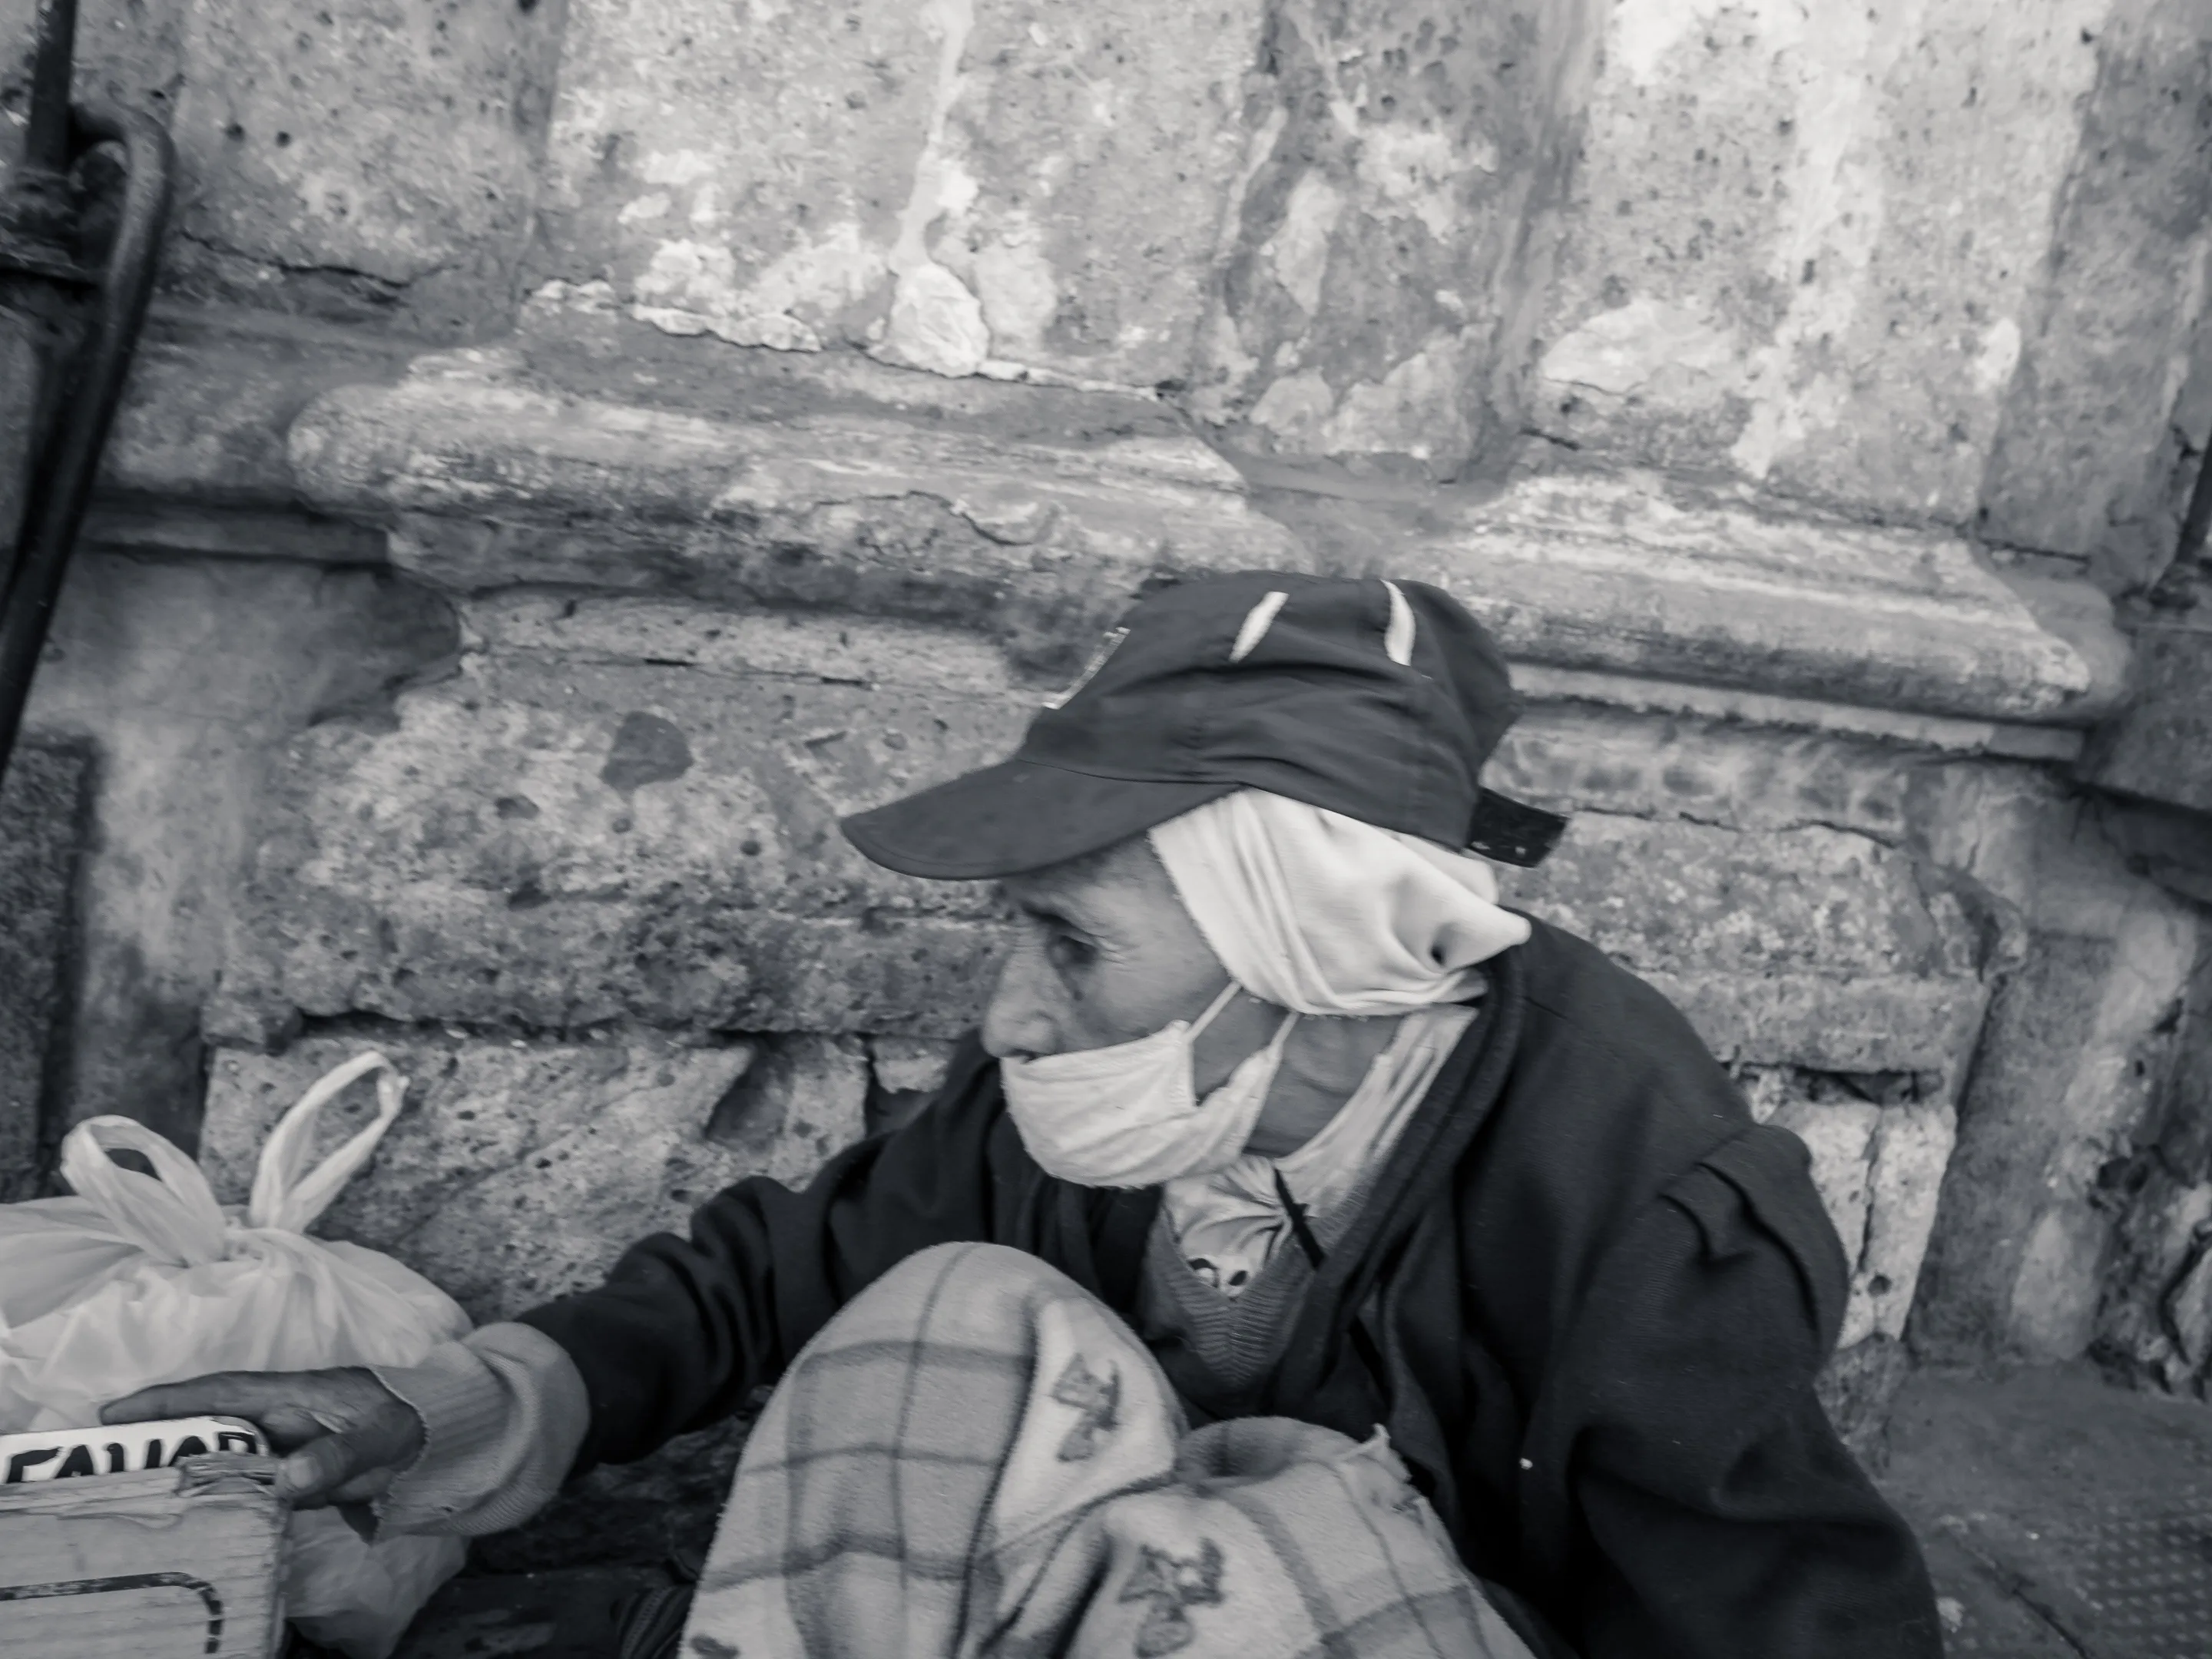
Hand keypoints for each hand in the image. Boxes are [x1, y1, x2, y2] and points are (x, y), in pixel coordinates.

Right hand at [101, 1367, 425, 1508]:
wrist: (439, 1436)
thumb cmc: (408, 1422)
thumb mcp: (379, 1437)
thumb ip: (336, 1456)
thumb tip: (286, 1480)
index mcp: (291, 1395)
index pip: (219, 1393)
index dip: (168, 1400)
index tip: (117, 1412)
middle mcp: (278, 1417)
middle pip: (206, 1425)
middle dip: (157, 1440)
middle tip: (103, 1465)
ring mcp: (282, 1446)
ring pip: (220, 1457)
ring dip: (181, 1472)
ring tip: (129, 1495)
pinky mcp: (291, 1474)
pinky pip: (244, 1485)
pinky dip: (218, 1499)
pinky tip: (190, 1520)